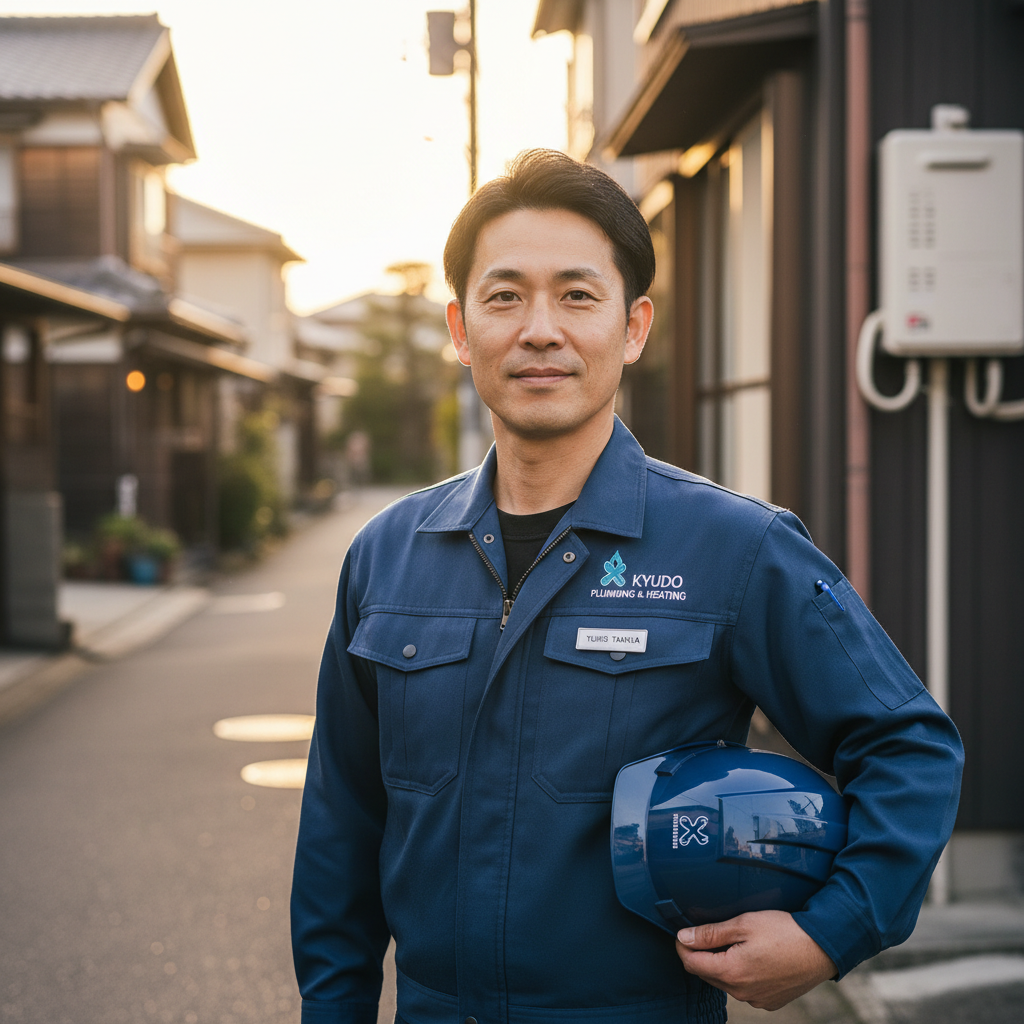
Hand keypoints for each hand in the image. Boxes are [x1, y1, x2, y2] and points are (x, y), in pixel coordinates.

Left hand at [674, 910, 836, 1010]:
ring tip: (730, 942)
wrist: (823, 948)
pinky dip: (739, 974)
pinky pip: (744, 989)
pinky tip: (749, 956)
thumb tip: (683, 937)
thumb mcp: (743, 923)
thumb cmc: (783, 931)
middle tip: (705, 933)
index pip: (691, 964)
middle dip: (700, 955)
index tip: (682, 932)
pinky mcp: (770, 1001)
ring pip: (725, 982)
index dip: (682, 946)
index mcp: (732, 972)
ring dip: (720, 964)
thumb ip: (710, 933)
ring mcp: (757, 1000)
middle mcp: (741, 992)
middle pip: (706, 974)